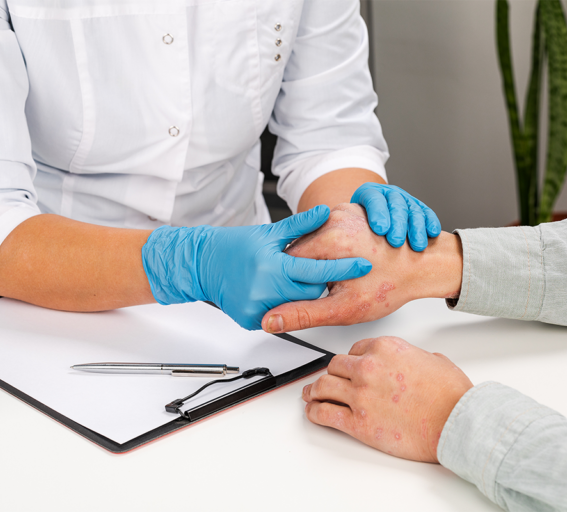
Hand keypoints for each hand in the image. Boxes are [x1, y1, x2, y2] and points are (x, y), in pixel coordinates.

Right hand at [141, 205, 371, 329]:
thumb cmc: (234, 246)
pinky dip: (283, 304)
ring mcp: (258, 308)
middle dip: (319, 283)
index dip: (344, 268)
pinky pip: (279, 315)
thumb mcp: (269, 233)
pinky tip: (278, 292)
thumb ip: (300, 226)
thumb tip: (325, 212)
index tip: (364, 265)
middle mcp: (266, 290)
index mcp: (273, 267)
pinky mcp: (252, 320)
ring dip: (301, 294)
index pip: (318, 271)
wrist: (202, 264)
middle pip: (311, 293)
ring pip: (297, 305)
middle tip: (320, 272)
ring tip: (294, 280)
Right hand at [262, 204, 461, 332]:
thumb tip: (271, 320)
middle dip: (307, 270)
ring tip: (340, 275)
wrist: (423, 266)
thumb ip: (303, 313)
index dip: (291, 282)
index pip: (288, 261)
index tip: (302, 294)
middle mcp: (336, 218)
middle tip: (328, 288)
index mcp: (330, 239)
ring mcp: (345, 210)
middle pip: (300, 248)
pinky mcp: (352, 208)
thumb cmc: (392, 285)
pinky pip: (329, 229)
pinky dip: (332, 245)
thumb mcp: (343, 308)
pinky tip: (347, 261)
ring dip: (319, 257)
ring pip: (314, 237)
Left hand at [302, 336, 472, 462]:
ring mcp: (360, 395)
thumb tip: (414, 362)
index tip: (348, 367)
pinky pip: (324, 414)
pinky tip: (313, 412)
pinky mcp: (357, 423)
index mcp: (386, 347)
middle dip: (332, 374)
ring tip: (311, 394)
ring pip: (323, 387)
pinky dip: (314, 413)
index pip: (355, 349)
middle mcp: (368, 367)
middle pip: (335, 366)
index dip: (351, 360)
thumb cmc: (451, 396)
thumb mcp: (434, 360)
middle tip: (328, 380)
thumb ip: (415, 357)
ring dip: (314, 390)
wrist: (456, 423)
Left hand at [351, 183, 440, 251]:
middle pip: (395, 204)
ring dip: (416, 228)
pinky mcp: (419, 208)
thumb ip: (342, 231)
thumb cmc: (356, 231)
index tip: (379, 230)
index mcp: (368, 195)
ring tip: (417, 246)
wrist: (371, 225)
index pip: (373, 199)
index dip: (377, 213)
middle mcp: (388, 195)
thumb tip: (333, 251)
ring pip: (413, 209)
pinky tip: (432, 233)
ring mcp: (405, 200)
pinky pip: (427, 213)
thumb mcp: (346, 225)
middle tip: (396, 242)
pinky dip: (430, 222)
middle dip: (397, 223)